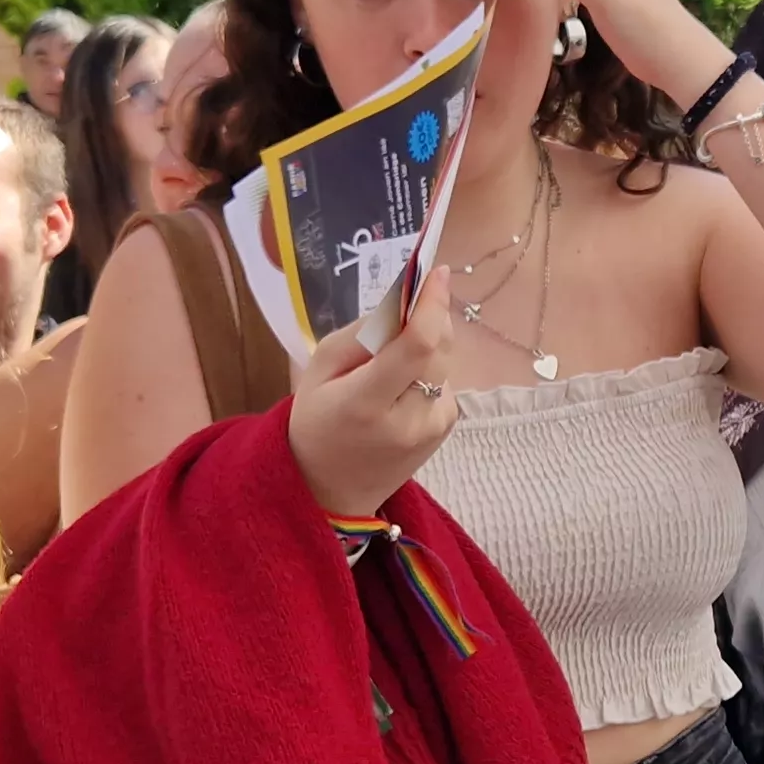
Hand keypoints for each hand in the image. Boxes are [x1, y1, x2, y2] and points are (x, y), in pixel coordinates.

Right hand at [285, 271, 459, 517]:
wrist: (332, 491)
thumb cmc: (316, 423)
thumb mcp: (319, 370)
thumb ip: (361, 334)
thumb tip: (404, 302)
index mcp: (367, 403)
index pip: (416, 345)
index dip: (432, 304)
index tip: (438, 273)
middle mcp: (410, 418)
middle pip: (438, 346)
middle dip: (427, 317)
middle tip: (399, 313)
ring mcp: (434, 427)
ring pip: (445, 360)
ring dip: (426, 346)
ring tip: (389, 366)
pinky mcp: (447, 429)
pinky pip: (446, 379)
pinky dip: (429, 370)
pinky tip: (402, 388)